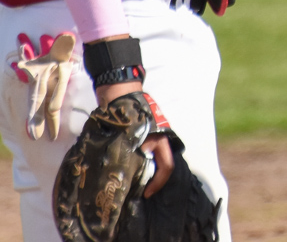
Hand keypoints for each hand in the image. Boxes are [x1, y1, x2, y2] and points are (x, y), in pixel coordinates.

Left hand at [93, 81, 173, 197]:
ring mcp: (153, 134)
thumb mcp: (130, 138)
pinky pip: (146, 150)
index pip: (166, 167)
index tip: (145, 194)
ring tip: (132, 180)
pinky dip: (140, 160)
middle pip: (162, 163)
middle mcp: (160, 138)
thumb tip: (132, 175)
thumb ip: (134, 155)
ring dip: (145, 169)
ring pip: (154, 157)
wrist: (120, 93)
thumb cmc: (126, 115)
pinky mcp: (145, 132)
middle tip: (138, 190)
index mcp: (160, 140)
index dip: (158, 183)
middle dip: (152, 178)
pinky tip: (128, 165)